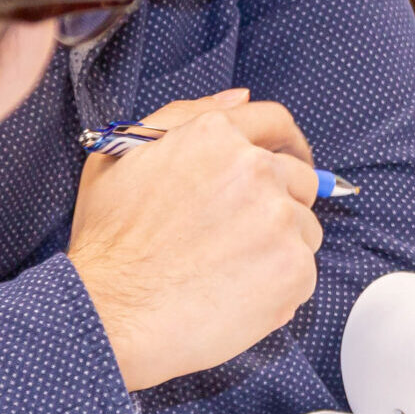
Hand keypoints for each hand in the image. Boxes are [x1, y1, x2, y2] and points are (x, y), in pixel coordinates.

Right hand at [68, 92, 324, 390]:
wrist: (110, 315)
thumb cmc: (110, 244)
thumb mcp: (123, 156)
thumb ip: (184, 116)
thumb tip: (241, 99)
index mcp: (214, 135)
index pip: (275, 123)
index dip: (286, 143)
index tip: (292, 160)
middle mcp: (253, 168)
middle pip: (299, 179)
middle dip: (278, 203)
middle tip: (243, 236)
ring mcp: (278, 218)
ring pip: (304, 228)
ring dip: (278, 246)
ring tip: (227, 271)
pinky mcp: (293, 267)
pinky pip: (304, 272)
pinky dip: (278, 286)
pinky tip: (236, 295)